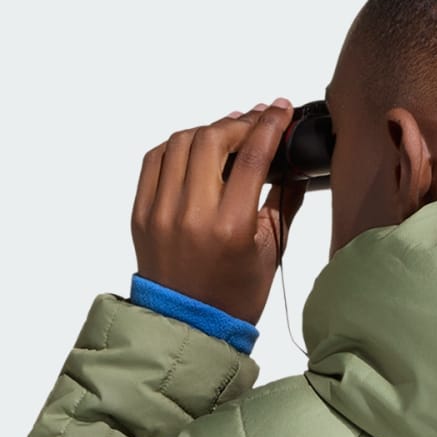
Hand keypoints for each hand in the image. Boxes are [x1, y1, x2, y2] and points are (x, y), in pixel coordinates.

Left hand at [132, 99, 306, 324]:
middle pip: (212, 138)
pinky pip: (155, 160)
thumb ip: (284, 201)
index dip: (269, 123)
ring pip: (181, 142)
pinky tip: (195, 151)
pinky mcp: (141, 214)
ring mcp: (161, 213)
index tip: (280, 109)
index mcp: (230, 227)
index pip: (252, 155)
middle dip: (238, 123)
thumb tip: (294, 163)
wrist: (188, 328)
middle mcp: (191, 216)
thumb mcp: (271, 251)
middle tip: (255, 123)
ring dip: (207, 130)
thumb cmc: (232, 297)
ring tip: (227, 135)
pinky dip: (177, 147)